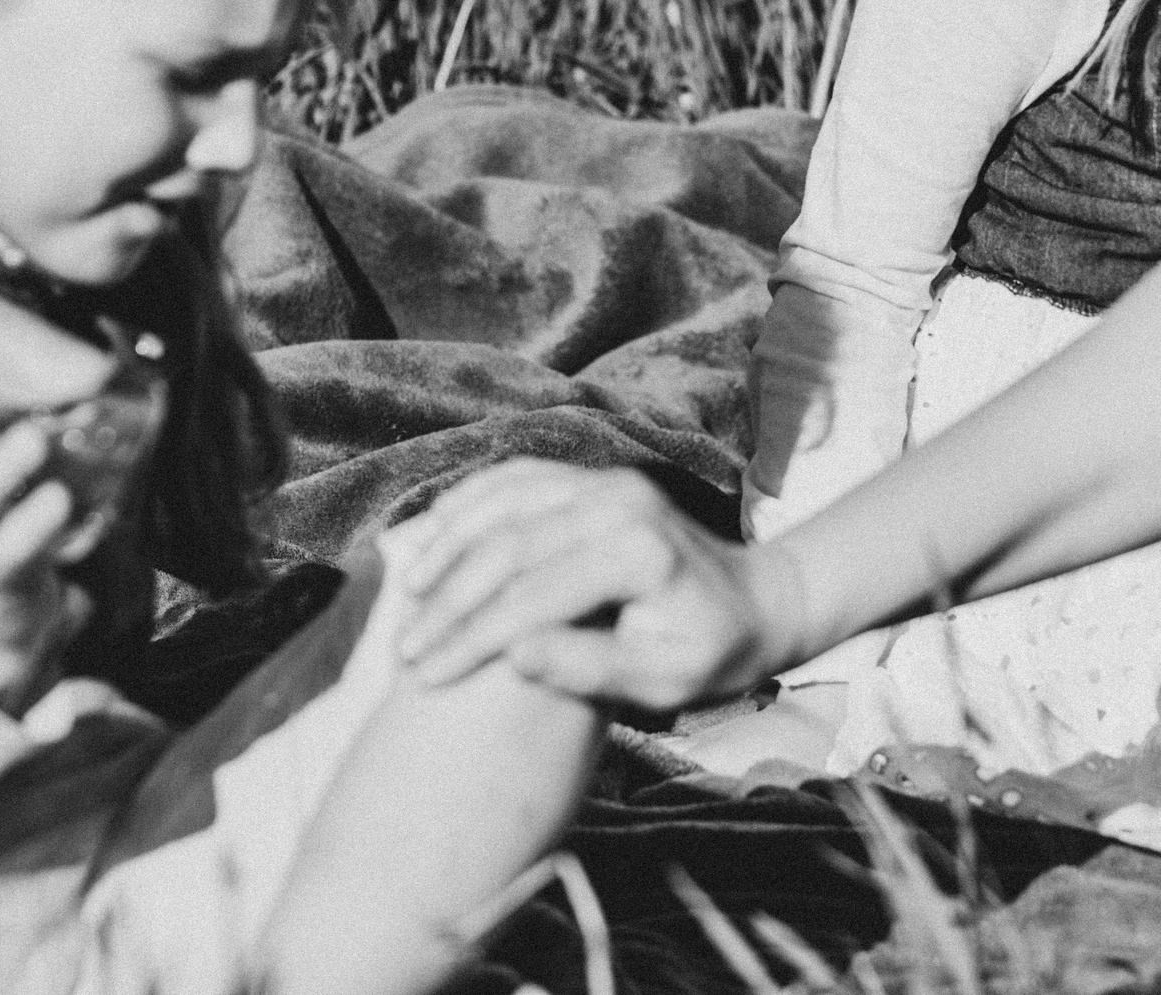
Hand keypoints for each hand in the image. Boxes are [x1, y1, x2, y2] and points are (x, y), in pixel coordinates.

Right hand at [395, 460, 805, 708]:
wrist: (756, 604)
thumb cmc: (711, 654)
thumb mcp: (665, 682)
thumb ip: (590, 668)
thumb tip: (513, 653)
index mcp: (637, 553)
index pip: (531, 595)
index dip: (471, 638)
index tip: (426, 676)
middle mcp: (619, 502)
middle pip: (508, 544)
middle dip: (448, 598)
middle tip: (404, 648)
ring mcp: (606, 482)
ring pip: (504, 501)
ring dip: (448, 544)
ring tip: (408, 597)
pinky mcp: (596, 479)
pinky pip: (519, 478)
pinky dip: (471, 502)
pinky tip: (436, 536)